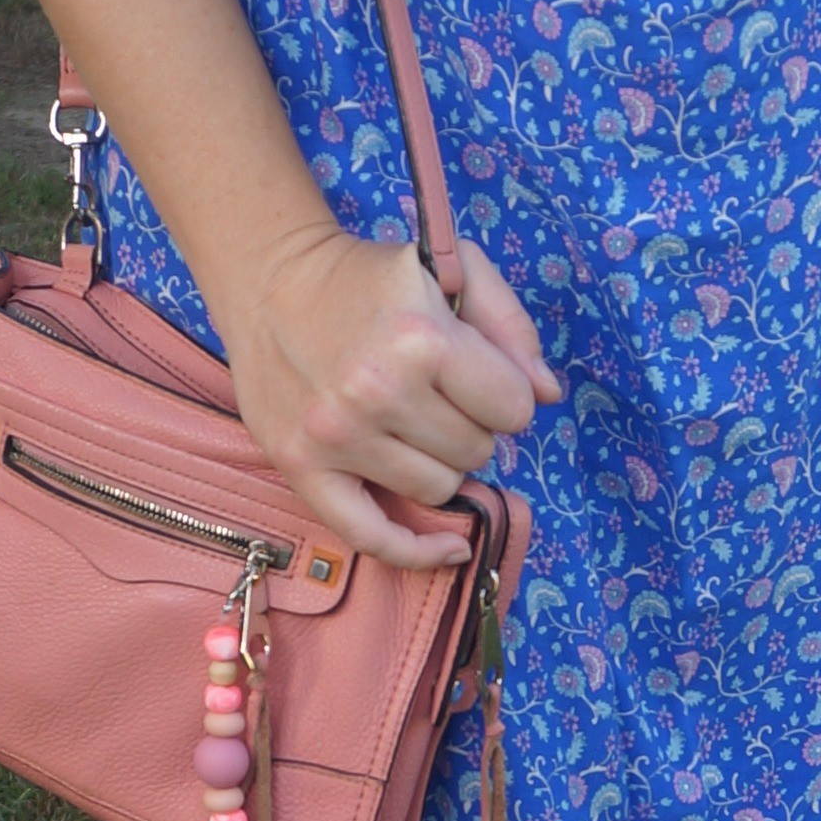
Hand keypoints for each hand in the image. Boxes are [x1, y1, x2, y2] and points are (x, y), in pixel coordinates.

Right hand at [225, 221, 562, 569]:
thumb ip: (512, 327)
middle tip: (439, 393)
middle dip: (472, 424)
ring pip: (438, 489)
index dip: (507, 394)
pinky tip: (450, 548)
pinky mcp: (299, 466)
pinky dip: (417, 551)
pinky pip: (372, 536)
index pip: (513, 409)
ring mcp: (336, 435)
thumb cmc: (371, 275)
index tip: (482, 377)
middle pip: (476, 451)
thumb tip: (549, 394)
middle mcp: (378, 392)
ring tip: (415, 424)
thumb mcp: (455, 269)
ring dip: (441, 463)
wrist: (271, 279)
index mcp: (421, 338)